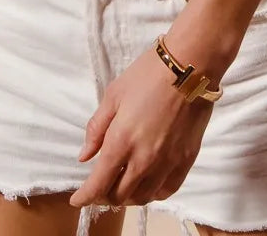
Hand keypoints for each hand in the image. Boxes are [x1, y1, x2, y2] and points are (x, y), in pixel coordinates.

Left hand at [69, 42, 215, 208]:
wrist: (190, 66)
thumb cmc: (148, 74)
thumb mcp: (114, 95)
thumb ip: (97, 128)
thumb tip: (85, 156)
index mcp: (121, 141)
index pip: (98, 184)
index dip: (84, 197)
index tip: (77, 200)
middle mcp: (144, 159)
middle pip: (120, 196)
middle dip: (104, 196)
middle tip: (100, 186)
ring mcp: (167, 163)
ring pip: (143, 197)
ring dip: (128, 196)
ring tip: (123, 184)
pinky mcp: (186, 160)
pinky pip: (167, 190)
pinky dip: (153, 193)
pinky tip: (148, 183)